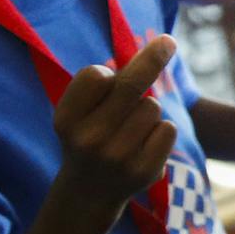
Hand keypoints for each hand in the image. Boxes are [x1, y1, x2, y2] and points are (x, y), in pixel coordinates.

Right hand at [52, 35, 179, 214]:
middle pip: (131, 84)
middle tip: (168, 41)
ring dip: (146, 112)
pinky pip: (167, 128)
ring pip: (151, 107)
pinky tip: (143, 146)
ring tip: (128, 132)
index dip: (107, 73)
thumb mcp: (80, 112)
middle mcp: (89, 139)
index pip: (96, 75)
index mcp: (66, 120)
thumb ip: (106, 84)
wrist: (90, 193)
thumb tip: (160, 46)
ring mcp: (118, 157)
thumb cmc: (89, 136)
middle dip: (152, 58)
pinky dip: (160, 131)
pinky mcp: (144, 171)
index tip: (111, 72)